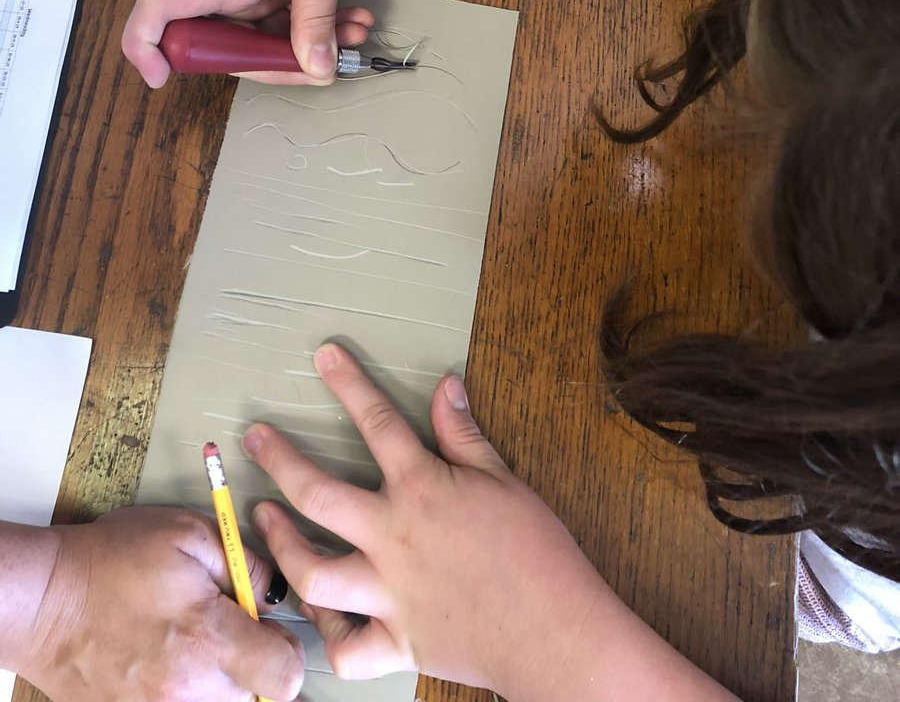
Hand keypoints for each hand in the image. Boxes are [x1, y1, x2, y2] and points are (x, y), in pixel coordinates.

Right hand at [19, 506, 303, 701]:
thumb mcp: (190, 534)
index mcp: (208, 639)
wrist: (46, 600)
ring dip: (221, 677)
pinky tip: (169, 658)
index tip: (269, 626)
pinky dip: (188, 689)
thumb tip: (272, 590)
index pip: (285, 674)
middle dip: (253, 661)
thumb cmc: (111, 560)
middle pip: (257, 696)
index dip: (287, 648)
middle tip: (226, 624)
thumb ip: (244, 563)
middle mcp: (188, 689)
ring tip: (193, 640)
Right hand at [122, 0, 372, 88]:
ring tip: (356, 33)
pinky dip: (314, 21)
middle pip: (227, 46)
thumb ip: (316, 20)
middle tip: (329, 66)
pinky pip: (279, 14)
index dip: (145, 45)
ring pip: (263, 34)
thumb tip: (316, 70)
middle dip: (281, 63)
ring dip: (310, 42)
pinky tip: (352, 18)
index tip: (159, 77)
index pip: (159, 9)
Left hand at [241, 344, 614, 699]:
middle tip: (256, 439)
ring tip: (265, 519)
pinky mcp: (397, 642)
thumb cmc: (538, 552)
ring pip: (314, 572)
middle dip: (280, 460)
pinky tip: (316, 611)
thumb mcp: (504, 479)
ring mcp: (389, 594)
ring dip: (281, 545)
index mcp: (424, 490)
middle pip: (318, 493)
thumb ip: (463, 433)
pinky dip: (326, 634)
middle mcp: (395, 538)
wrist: (558, 632)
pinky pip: (345, 648)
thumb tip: (446, 385)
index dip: (349, 383)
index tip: (324, 356)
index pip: (378, 422)